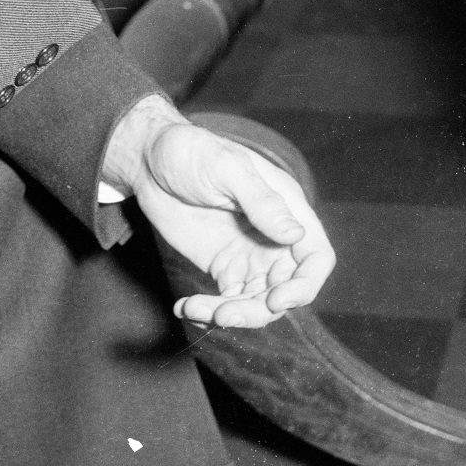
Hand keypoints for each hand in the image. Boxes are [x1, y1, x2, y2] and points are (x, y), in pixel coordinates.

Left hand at [128, 116, 334, 327]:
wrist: (149, 159)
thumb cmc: (193, 151)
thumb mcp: (227, 169)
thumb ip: (261, 202)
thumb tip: (295, 234)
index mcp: (288, 210)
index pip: (316, 257)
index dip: (305, 285)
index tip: (276, 300)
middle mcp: (275, 238)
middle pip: (286, 289)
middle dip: (260, 309)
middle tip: (224, 313)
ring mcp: (249, 255)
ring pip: (257, 302)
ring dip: (233, 315)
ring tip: (197, 310)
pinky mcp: (223, 267)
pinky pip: (227, 300)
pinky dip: (209, 311)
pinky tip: (185, 307)